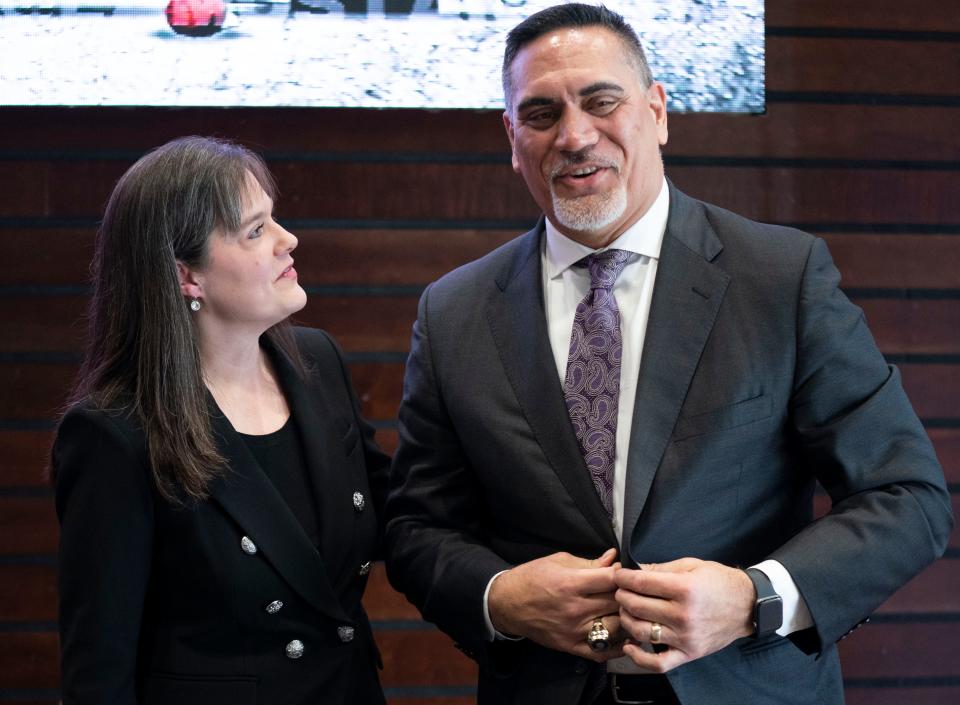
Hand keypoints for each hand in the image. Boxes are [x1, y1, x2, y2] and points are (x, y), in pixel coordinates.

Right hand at [489, 548, 622, 661]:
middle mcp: (575, 609)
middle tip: (631, 590)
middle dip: (628, 594)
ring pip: (616, 627)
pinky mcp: (571, 647)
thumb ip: (589, 563)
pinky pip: (603, 651)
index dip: (624, 574)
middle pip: (617, 602)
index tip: (624, 572)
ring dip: (626, 618)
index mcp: (571, 583)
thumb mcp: (559, 561)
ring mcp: (574, 631)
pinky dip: (618, 645)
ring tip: (628, 611)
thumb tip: (614, 558)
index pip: (612, 579)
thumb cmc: (532, 577)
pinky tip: (623, 635)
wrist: (506, 603)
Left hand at [614, 558, 754, 671]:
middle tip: (620, 590)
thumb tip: (634, 569)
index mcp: (685, 589)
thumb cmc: (720, 582)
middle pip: (637, 606)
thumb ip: (661, 568)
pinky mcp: (689, 653)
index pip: (641, 583)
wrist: (748, 606)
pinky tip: (629, 645)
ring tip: (626, 610)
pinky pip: (658, 663)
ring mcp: (685, 637)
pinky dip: (639, 658)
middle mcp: (683, 615)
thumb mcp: (692, 565)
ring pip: (641, 631)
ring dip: (626, 619)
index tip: (618, 575)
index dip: (623, 578)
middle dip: (622, 595)